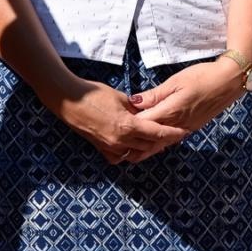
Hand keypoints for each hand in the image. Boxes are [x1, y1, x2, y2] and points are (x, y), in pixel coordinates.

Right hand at [45, 79, 188, 164]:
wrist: (68, 99)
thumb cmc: (93, 93)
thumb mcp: (119, 97)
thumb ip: (134, 109)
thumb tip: (145, 112)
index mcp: (128, 126)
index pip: (157, 134)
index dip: (172, 133)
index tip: (183, 132)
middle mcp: (120, 141)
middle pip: (149, 146)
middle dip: (162, 141)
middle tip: (172, 135)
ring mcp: (109, 147)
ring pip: (135, 153)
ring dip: (146, 147)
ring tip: (155, 140)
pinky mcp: (100, 147)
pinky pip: (119, 156)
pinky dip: (128, 153)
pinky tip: (131, 145)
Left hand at [125, 58, 245, 161]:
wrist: (229, 82)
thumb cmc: (202, 76)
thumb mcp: (175, 81)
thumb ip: (154, 95)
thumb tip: (133, 102)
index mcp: (171, 111)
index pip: (144, 124)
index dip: (130, 126)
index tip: (116, 125)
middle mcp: (178, 124)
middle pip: (152, 140)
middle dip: (136, 144)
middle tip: (120, 147)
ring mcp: (187, 128)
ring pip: (163, 143)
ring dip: (148, 146)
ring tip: (133, 149)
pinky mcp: (193, 127)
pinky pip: (173, 139)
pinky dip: (161, 142)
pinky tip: (154, 141)